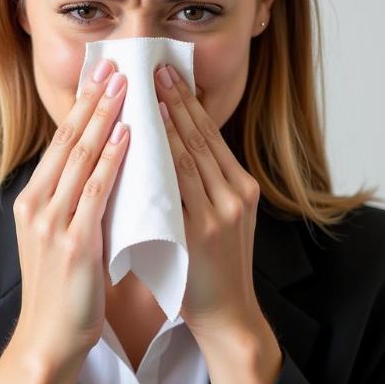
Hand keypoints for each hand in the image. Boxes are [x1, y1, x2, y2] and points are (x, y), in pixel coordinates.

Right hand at [11, 59, 129, 372]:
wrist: (51, 336)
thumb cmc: (63, 287)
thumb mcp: (61, 236)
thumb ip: (76, 201)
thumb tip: (105, 165)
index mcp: (33, 200)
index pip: (60, 143)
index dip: (81, 107)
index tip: (100, 78)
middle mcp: (37, 204)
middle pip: (68, 141)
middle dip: (93, 101)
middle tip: (115, 67)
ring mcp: (53, 223)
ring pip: (81, 158)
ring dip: (105, 118)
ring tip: (125, 87)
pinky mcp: (74, 243)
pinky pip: (96, 191)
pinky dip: (113, 160)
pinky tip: (129, 136)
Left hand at [154, 62, 267, 343]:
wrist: (227, 314)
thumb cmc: (212, 267)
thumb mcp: (220, 219)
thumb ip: (202, 187)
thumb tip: (170, 150)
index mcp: (240, 187)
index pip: (210, 135)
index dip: (188, 103)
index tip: (168, 76)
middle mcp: (235, 194)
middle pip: (201, 137)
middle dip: (175, 100)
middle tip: (153, 69)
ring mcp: (220, 212)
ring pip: (189, 156)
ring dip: (167, 122)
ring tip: (146, 91)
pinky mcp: (201, 232)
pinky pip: (176, 188)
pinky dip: (160, 161)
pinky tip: (144, 140)